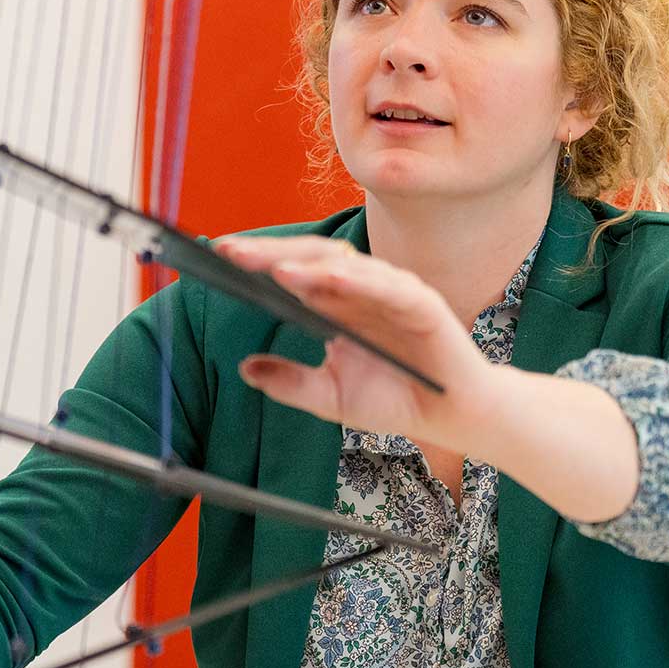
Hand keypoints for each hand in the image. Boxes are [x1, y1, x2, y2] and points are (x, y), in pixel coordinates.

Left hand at [214, 235, 500, 455]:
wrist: (452, 417)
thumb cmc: (397, 398)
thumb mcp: (330, 397)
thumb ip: (290, 383)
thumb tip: (244, 369)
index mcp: (339, 303)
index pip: (293, 270)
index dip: (257, 261)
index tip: (217, 255)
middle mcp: (363, 289)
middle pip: (311, 259)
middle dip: (270, 253)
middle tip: (228, 251)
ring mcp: (392, 291)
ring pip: (346, 265)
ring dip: (308, 264)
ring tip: (273, 268)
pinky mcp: (421, 302)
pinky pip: (386, 285)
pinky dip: (356, 279)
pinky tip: (327, 278)